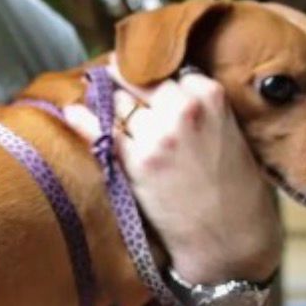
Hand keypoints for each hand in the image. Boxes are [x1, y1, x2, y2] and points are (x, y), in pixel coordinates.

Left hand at [66, 60, 280, 282]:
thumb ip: (197, 104)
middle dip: (121, 80)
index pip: (166, 69)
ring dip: (104, 100)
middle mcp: (183, 110)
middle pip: (137, 80)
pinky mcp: (137, 163)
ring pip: (118, 103)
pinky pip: (101, 132)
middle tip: (106, 78)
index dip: (148, 74)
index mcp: (210, 95)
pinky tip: (73, 111)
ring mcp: (158, 135)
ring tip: (91, 94)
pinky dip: (83, 119)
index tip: (134, 73)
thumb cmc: (232, 186)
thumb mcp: (226, 130)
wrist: (230, 236)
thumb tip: (156, 85)